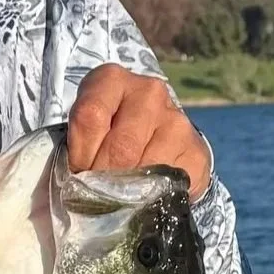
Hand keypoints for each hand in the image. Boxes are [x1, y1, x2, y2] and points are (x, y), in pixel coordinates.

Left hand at [67, 64, 211, 196]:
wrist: (158, 145)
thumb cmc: (110, 139)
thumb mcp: (86, 133)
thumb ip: (78, 147)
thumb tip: (78, 186)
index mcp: (111, 79)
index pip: (90, 117)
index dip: (80, 154)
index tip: (79, 171)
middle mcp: (148, 91)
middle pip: (120, 146)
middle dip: (103, 178)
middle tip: (98, 192)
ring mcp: (176, 118)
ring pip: (144, 166)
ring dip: (127, 189)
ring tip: (120, 193)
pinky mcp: (195, 149)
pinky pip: (168, 181)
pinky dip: (152, 194)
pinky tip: (146, 191)